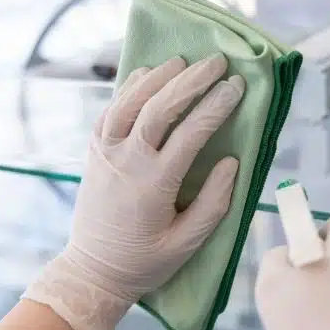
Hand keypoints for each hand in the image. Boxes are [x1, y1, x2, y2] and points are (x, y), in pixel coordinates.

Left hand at [24, 53, 244, 329]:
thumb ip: (213, 203)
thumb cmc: (146, 260)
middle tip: (217, 61)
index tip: (237, 86)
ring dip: (158, 76)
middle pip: (159, 107)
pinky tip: (148, 74)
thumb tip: (232, 162)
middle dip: (191, 80)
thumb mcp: (187, 243)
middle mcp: (126, 160)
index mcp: (153, 183)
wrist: (92, 269)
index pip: (190, 133)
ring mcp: (105, 151)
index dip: (216, 106)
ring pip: (130, 101)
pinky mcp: (93, 150)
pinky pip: (111, 109)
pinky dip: (129, 87)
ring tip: (185, 60)